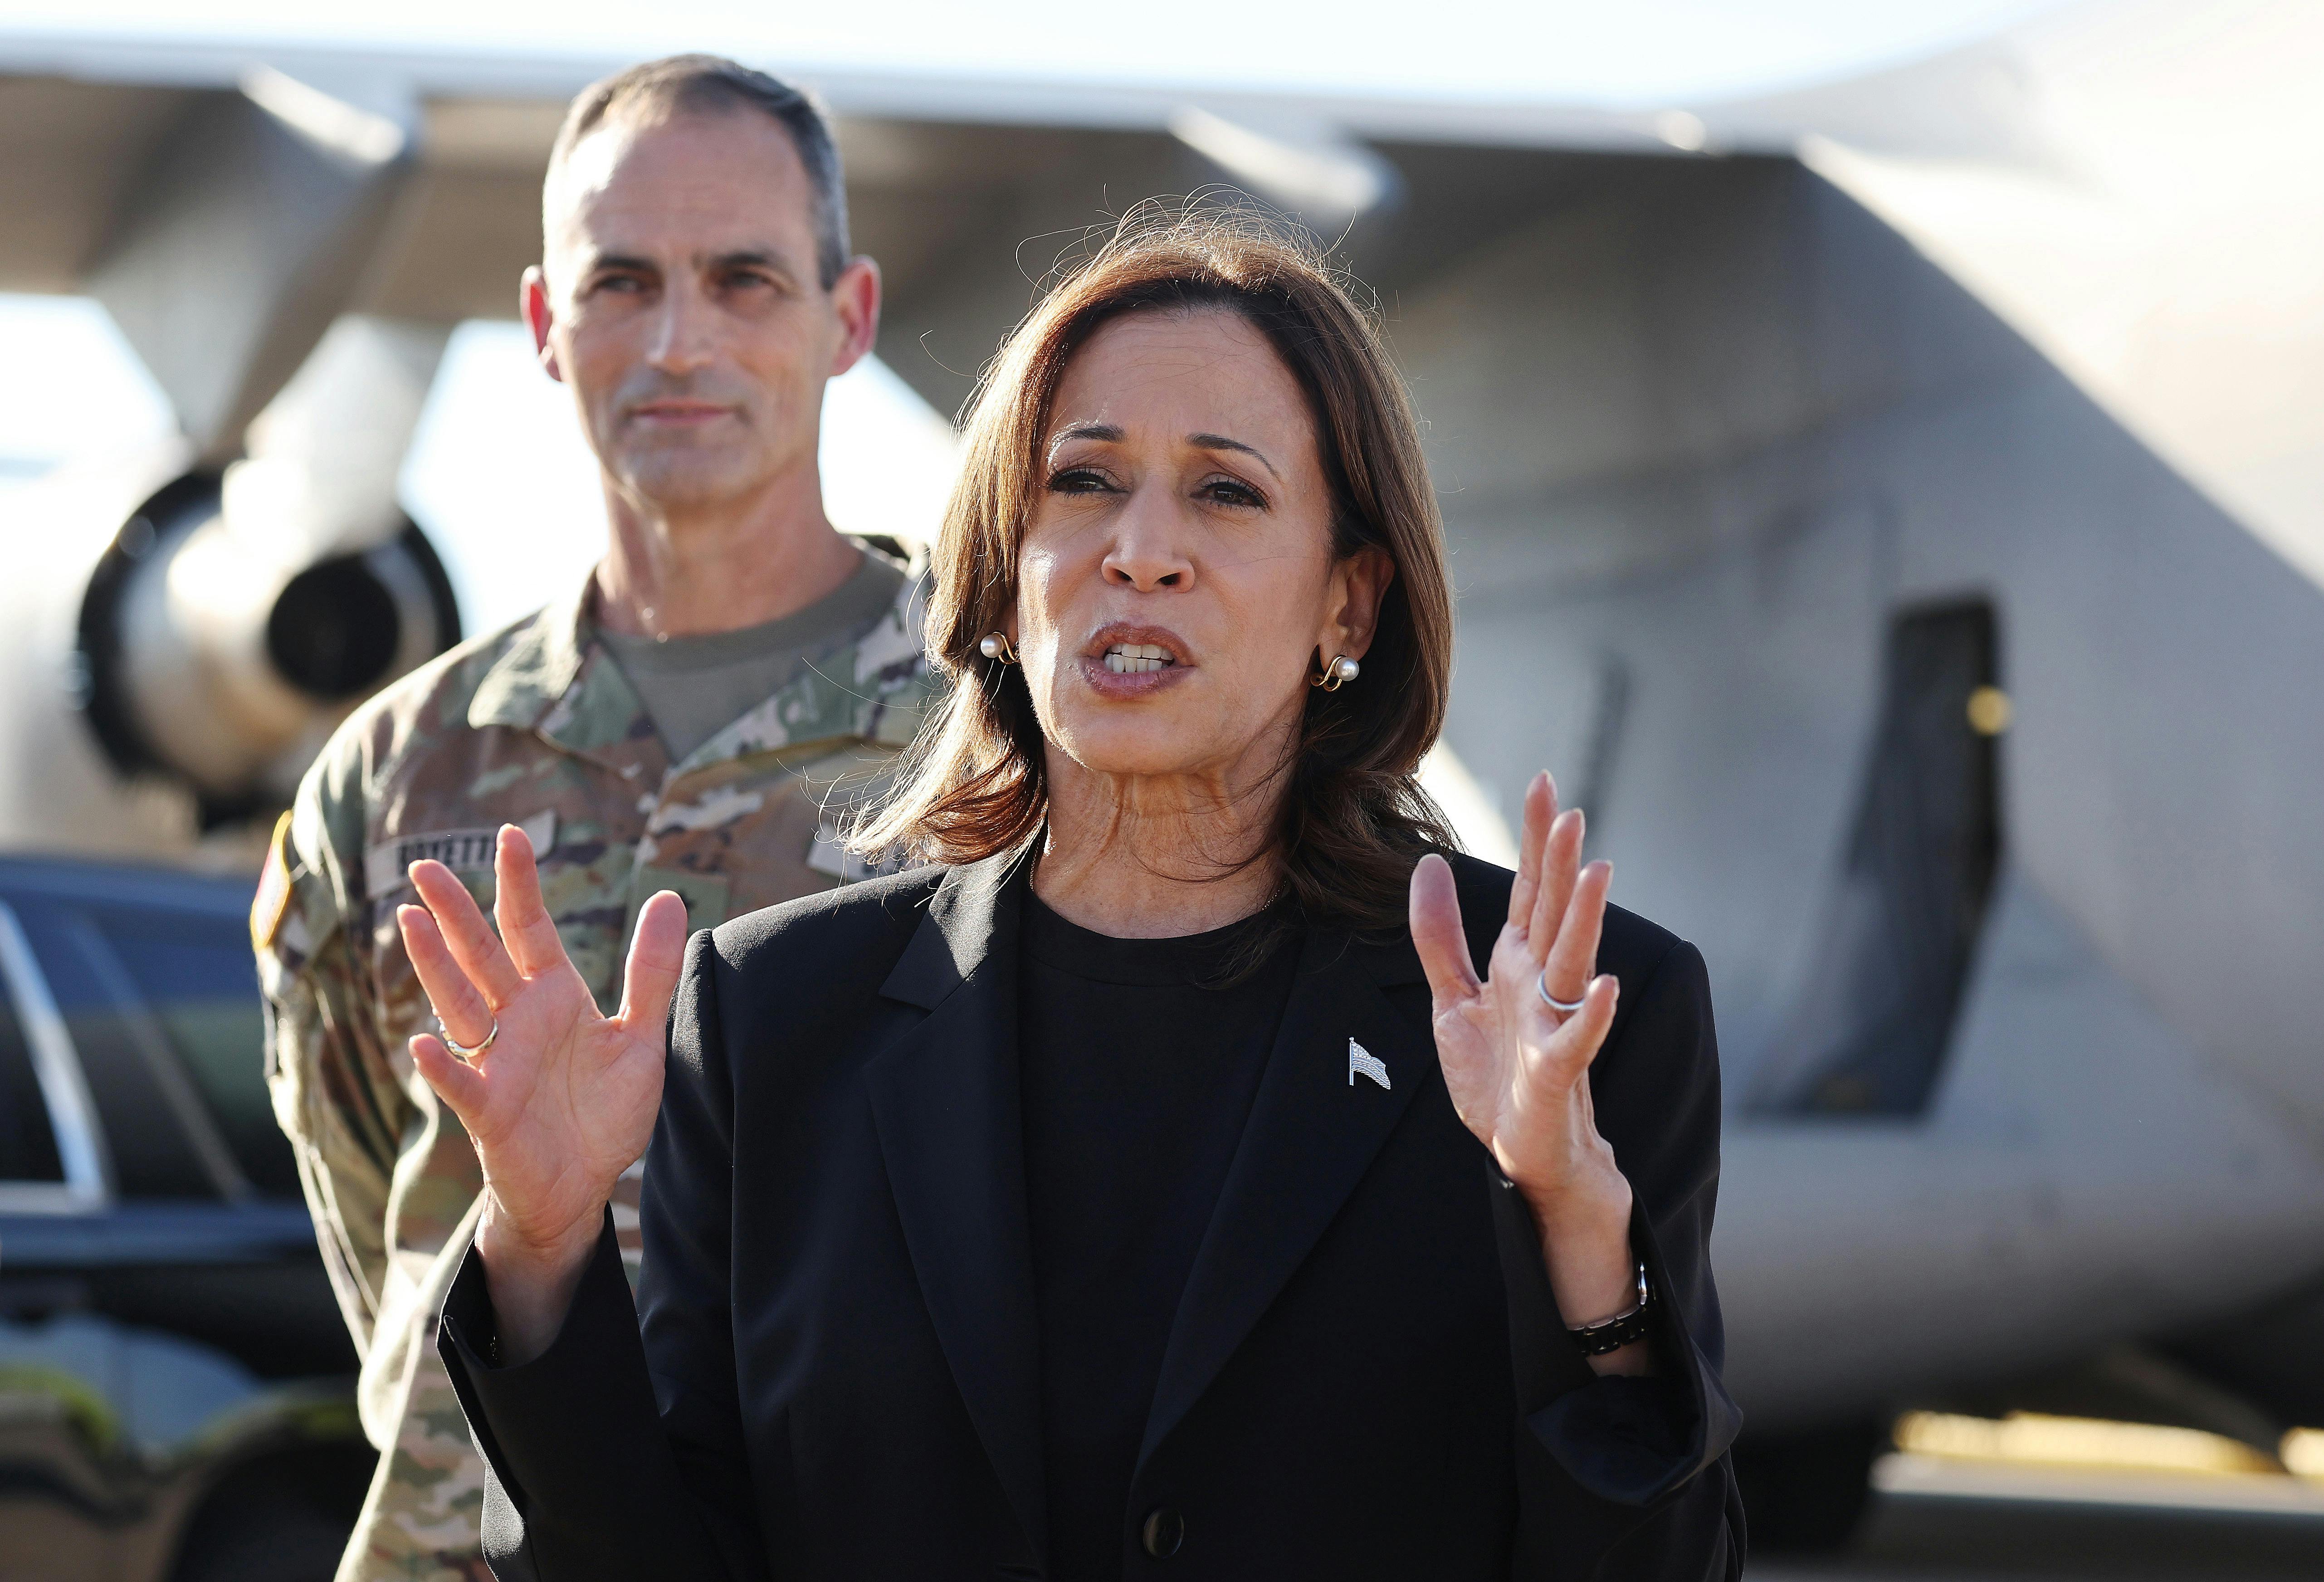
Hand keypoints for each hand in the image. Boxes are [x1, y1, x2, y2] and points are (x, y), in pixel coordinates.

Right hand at [398, 825, 688, 1354]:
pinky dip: (442, 1067)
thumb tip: (669, 898)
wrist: (585, 1187)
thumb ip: (651, 972)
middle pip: (481, 956)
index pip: (531, 929)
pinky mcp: (490, 1113)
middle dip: (455, 911)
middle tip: (425, 865)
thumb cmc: (602, 1112)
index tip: (511, 835)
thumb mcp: (641, 1036)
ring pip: (459, 1005)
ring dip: (434, 967)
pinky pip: (461, 1085)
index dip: (519, 885)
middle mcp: (517, 1022)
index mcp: (553, 997)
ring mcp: (498, 1064)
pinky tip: (422, 1043)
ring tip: (411, 921)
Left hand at [1412, 772, 1645, 1365]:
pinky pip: (1576, 1040)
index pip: (1529, 890)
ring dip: (1584, 918)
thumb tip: (1429, 865)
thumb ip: (1439, 936)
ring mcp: (1554, 1025)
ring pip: (1572, 961)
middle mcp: (1542, 984)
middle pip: (1552, 912)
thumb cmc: (1495, 1076)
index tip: (1542, 783)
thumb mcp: (1452, 998)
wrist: (1519, 1151)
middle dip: (1559, 862)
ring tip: (1596, 869)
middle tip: (1568, 809)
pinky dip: (1590, 1014)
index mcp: (1517, 963)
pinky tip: (1604, 986)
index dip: (1534, 838)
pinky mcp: (1556, 1072)